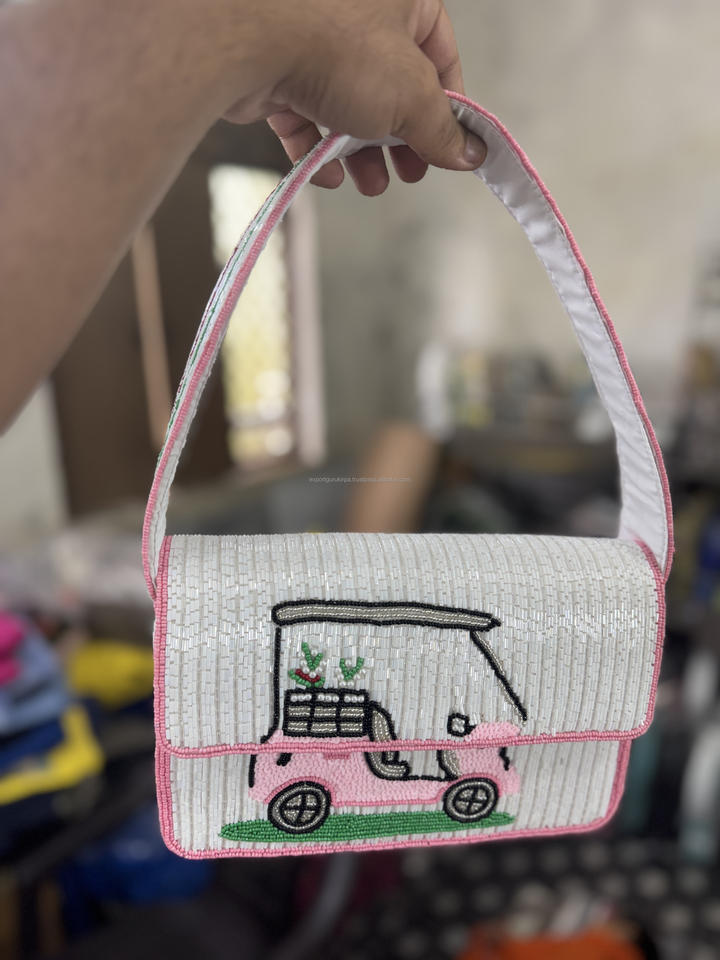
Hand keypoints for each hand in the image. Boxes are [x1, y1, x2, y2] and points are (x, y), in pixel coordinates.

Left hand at [221, 0, 485, 194]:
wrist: (247, 41)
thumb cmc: (335, 46)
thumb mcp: (412, 96)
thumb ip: (442, 129)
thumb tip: (468, 153)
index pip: (440, 53)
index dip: (448, 105)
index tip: (448, 146)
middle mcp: (356, 11)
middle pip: (392, 84)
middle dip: (400, 138)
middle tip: (409, 172)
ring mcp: (312, 37)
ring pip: (347, 103)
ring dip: (361, 152)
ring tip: (370, 184)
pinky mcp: (275, 66)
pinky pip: (304, 112)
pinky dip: (317, 147)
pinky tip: (328, 173)